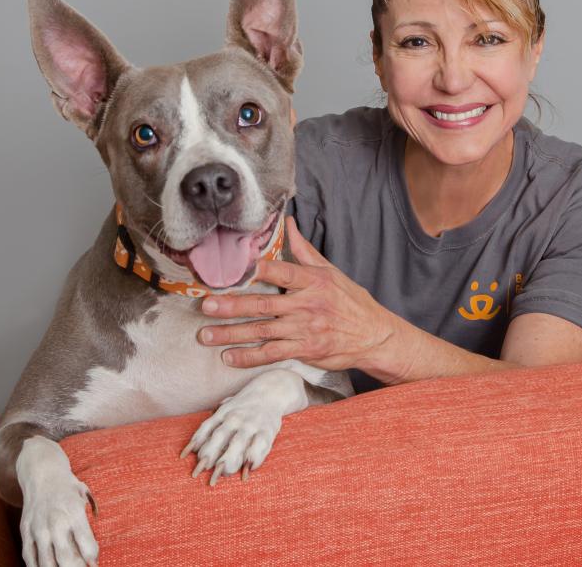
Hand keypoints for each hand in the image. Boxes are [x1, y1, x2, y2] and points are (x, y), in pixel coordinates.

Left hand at [198, 216, 401, 371]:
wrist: (375, 336)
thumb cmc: (350, 301)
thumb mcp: (331, 272)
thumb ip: (304, 251)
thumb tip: (288, 223)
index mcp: (312, 281)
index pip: (281, 272)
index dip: (257, 269)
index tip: (233, 268)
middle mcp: (307, 304)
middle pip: (263, 304)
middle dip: (231, 306)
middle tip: (206, 306)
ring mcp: (305, 329)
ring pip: (262, 331)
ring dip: (231, 334)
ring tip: (206, 335)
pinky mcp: (306, 350)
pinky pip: (272, 354)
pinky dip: (249, 357)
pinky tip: (229, 357)